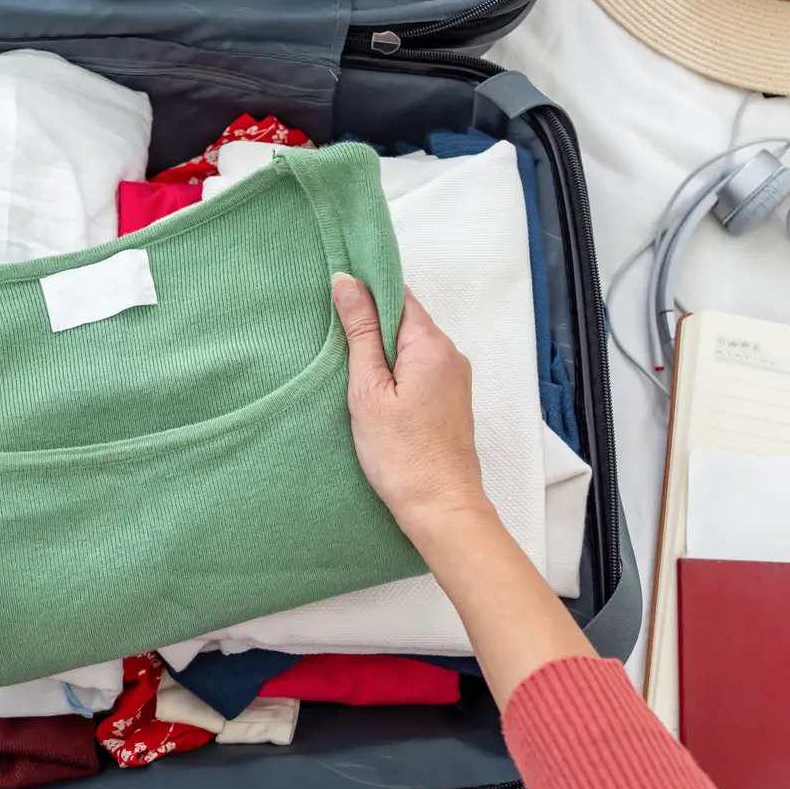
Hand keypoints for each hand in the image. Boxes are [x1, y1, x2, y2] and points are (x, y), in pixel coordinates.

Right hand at [331, 273, 493, 541]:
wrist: (440, 507)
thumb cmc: (401, 454)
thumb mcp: (368, 389)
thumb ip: (359, 332)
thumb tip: (348, 281)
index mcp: (431, 344)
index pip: (398, 294)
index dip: (366, 293)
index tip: (334, 302)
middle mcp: (451, 353)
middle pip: (405, 320)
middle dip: (371, 326)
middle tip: (335, 346)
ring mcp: (455, 378)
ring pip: (411, 346)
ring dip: (382, 353)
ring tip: (352, 375)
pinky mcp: (452, 399)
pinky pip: (421, 368)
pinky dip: (396, 372)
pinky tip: (376, 394)